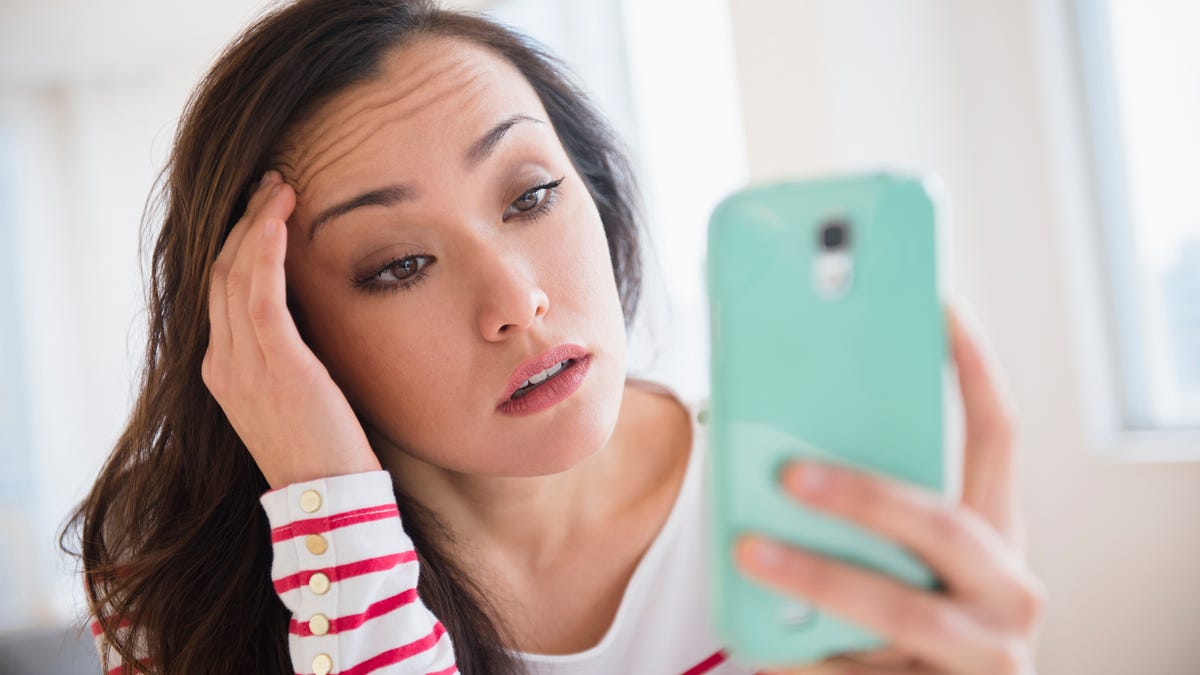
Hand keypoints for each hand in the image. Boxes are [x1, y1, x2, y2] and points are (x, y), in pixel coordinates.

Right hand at [202, 170, 380, 488]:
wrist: (329, 500)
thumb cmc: (324, 450)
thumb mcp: (295, 396)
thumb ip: (287, 356)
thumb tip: (307, 319)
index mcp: (224, 370)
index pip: (222, 290)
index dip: (240, 243)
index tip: (265, 209)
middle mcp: (223, 363)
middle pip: (222, 272)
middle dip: (244, 221)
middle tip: (272, 183)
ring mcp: (242, 365)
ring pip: (235, 273)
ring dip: (257, 222)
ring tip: (281, 186)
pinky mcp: (275, 365)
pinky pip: (259, 294)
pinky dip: (265, 250)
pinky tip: (278, 218)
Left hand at [734, 306, 1046, 673]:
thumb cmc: (909, 618)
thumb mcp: (907, 562)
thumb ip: (867, 515)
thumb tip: (776, 456)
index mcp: (997, 537)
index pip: (998, 438)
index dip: (973, 370)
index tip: (938, 305)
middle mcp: (1007, 590)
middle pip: (945, 524)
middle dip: (866, 494)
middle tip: (789, 473)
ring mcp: (984, 653)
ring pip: (902, 612)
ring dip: (819, 577)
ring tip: (750, 552)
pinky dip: (805, 662)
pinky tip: (762, 646)